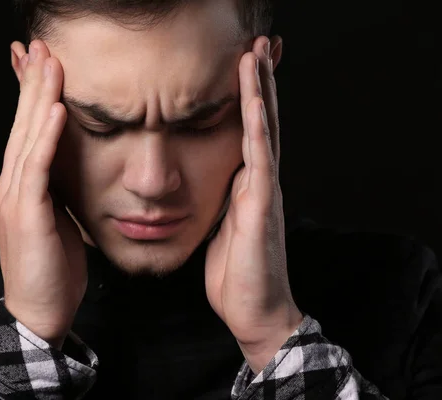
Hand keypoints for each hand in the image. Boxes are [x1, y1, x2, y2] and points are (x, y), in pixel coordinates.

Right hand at [0, 40, 86, 348]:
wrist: (38, 312)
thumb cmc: (52, 268)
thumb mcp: (55, 220)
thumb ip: (55, 192)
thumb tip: (68, 169)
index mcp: (19, 187)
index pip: (26, 134)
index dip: (33, 97)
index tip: (44, 65)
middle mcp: (10, 186)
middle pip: (23, 127)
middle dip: (33, 85)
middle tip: (42, 48)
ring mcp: (14, 199)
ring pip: (27, 140)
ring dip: (39, 99)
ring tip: (49, 64)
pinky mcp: (26, 215)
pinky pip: (37, 169)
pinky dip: (47, 139)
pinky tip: (56, 112)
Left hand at [205, 36, 302, 372]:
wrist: (254, 311)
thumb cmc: (235, 273)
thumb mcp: (221, 229)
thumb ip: (221, 203)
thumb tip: (206, 187)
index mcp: (247, 186)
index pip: (248, 133)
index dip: (246, 99)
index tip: (242, 66)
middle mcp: (260, 181)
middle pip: (260, 122)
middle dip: (258, 82)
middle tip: (258, 44)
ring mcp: (264, 190)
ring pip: (263, 130)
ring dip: (260, 91)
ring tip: (257, 54)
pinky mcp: (262, 205)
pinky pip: (259, 157)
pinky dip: (257, 125)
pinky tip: (255, 99)